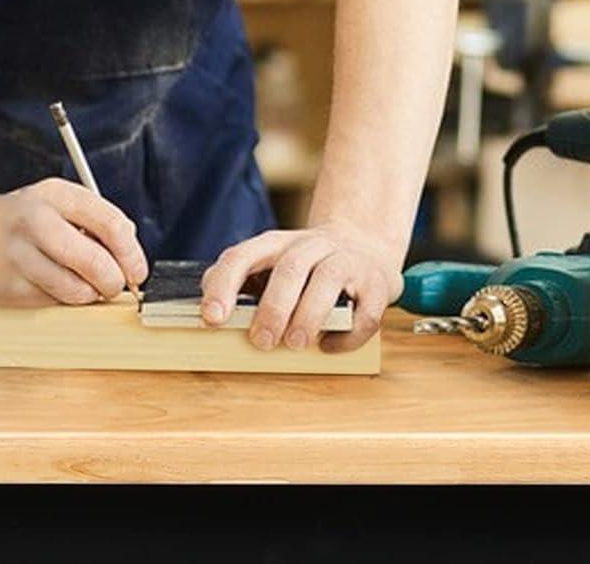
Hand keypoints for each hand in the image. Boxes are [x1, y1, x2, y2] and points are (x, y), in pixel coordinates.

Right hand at [0, 179, 147, 307]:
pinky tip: (54, 286)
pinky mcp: (6, 290)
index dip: (132, 253)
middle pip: (95, 263)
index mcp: (57, 196)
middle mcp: (37, 225)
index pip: (111, 224)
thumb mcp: (57, 200)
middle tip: (116, 285)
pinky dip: (62, 301)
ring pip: (75, 291)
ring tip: (87, 286)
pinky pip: (51, 304)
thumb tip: (130, 253)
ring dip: (89, 295)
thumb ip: (95, 219)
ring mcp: (19, 259)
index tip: (139, 271)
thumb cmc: (17, 218)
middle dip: (114, 281)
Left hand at [201, 221, 402, 353]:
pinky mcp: (378, 283)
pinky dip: (348, 334)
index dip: (225, 286)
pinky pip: (365, 310)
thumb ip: (241, 286)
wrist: (365, 246)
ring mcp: (348, 260)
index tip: (212, 318)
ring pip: (329, 278)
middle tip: (262, 341)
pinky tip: (330, 346)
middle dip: (273, 307)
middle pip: (291, 266)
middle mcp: (313, 245)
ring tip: (296, 343)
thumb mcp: (270, 267)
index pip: (243, 255)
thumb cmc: (306, 270)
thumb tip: (213, 318)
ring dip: (309, 314)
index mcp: (277, 244)